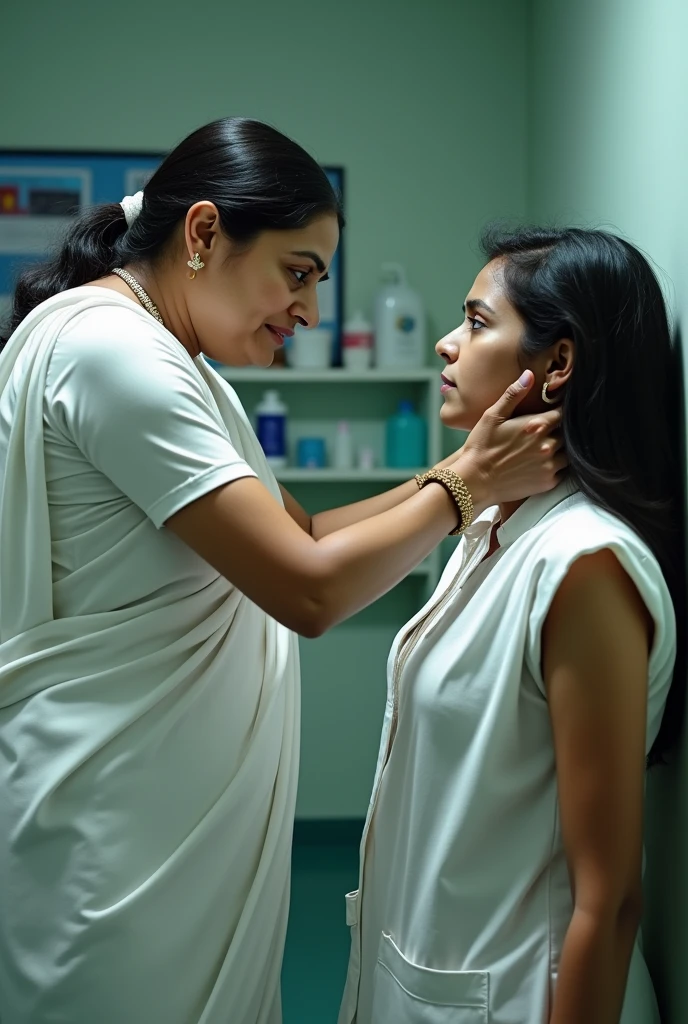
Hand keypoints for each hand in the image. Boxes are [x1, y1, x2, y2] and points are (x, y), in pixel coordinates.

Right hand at [451, 370, 565, 512]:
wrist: (474, 481)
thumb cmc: (481, 447)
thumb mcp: (492, 416)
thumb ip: (513, 394)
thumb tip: (529, 374)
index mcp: (537, 425)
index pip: (563, 412)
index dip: (559, 411)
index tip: (554, 412)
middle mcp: (548, 445)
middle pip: (568, 433)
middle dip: (560, 431)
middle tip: (548, 431)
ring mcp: (549, 465)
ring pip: (568, 453)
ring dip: (561, 449)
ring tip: (546, 448)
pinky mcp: (547, 482)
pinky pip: (563, 472)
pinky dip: (557, 467)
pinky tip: (543, 464)